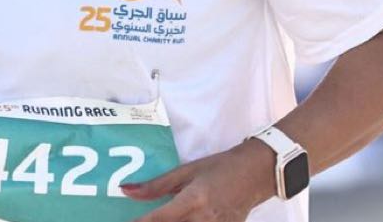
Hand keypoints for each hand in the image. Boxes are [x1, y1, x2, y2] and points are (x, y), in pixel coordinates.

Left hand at [123, 139, 276, 221]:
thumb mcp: (186, 171)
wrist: (256, 174)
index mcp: (193, 199)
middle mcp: (205, 219)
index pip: (160, 218)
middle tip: (141, 221)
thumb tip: (126, 191)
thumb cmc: (219, 167)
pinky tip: (181, 221)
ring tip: (160, 220)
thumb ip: (156, 185)